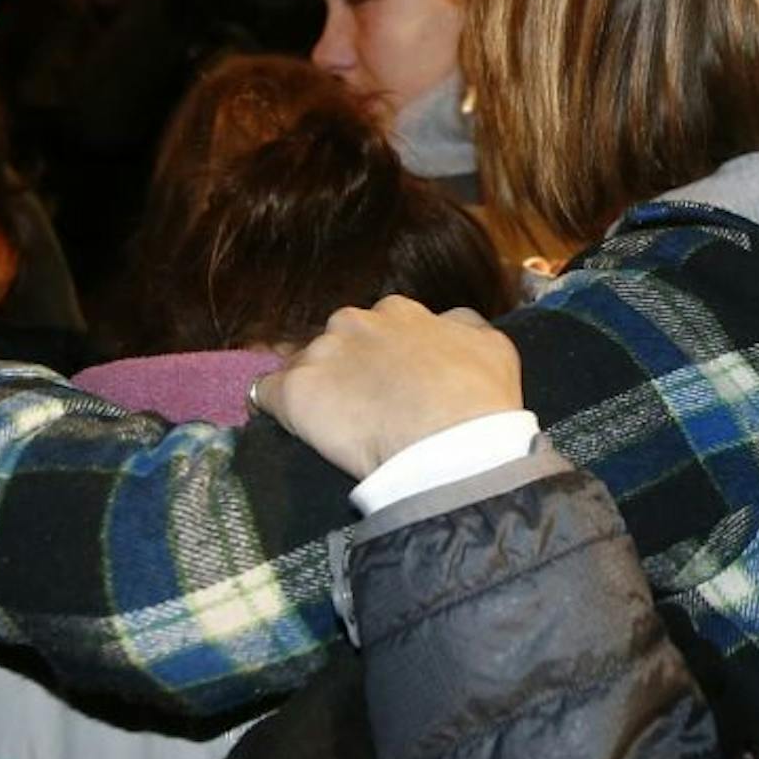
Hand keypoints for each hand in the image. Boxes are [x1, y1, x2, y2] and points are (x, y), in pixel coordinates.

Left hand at [259, 296, 522, 480]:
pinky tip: (293, 426)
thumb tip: (450, 324)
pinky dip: (277, 408)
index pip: (381, 325)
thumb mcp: (492, 346)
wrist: (453, 447)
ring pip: (305, 366)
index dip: (385, 355)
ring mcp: (320, 355)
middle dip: (348, 367)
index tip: (394, 381)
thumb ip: (463, 326)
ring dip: (317, 389)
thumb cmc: (479, 400)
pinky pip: (266, 394)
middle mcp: (354, 322)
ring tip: (335, 425)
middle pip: (339, 341)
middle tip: (367, 406)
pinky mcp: (293, 393)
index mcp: (399, 312)